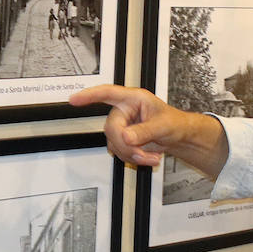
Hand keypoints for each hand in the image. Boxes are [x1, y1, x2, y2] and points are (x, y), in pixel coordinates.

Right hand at [69, 84, 228, 175]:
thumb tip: (126, 137)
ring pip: (114, 143)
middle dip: (126, 145)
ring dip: (131, 154)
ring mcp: (122, 126)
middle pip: (111, 128)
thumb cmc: (173, 123)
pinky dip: (131, 158)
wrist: (178, 136)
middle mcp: (124, 111)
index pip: (107, 93)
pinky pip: (119, 151)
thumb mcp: (162, 125)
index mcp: (133, 99)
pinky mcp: (122, 139)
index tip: (74, 100)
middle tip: (142, 153)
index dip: (89, 96)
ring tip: (150, 156)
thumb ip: (144, 131)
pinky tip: (145, 157)